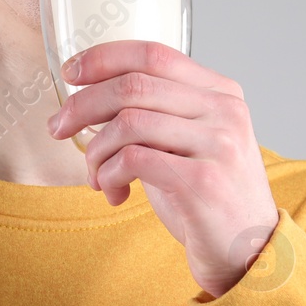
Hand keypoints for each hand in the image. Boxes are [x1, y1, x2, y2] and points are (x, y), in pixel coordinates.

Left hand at [47, 40, 279, 296]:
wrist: (248, 253)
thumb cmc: (207, 198)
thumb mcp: (187, 143)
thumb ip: (154, 114)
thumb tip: (87, 98)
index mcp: (220, 92)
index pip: (153, 53)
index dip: (103, 58)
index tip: (70, 73)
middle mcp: (223, 110)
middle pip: (134, 85)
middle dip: (83, 105)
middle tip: (58, 128)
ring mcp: (216, 144)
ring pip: (128, 122)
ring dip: (95, 150)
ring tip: (94, 175)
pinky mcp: (202, 181)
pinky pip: (133, 160)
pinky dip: (109, 175)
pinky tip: (113, 192)